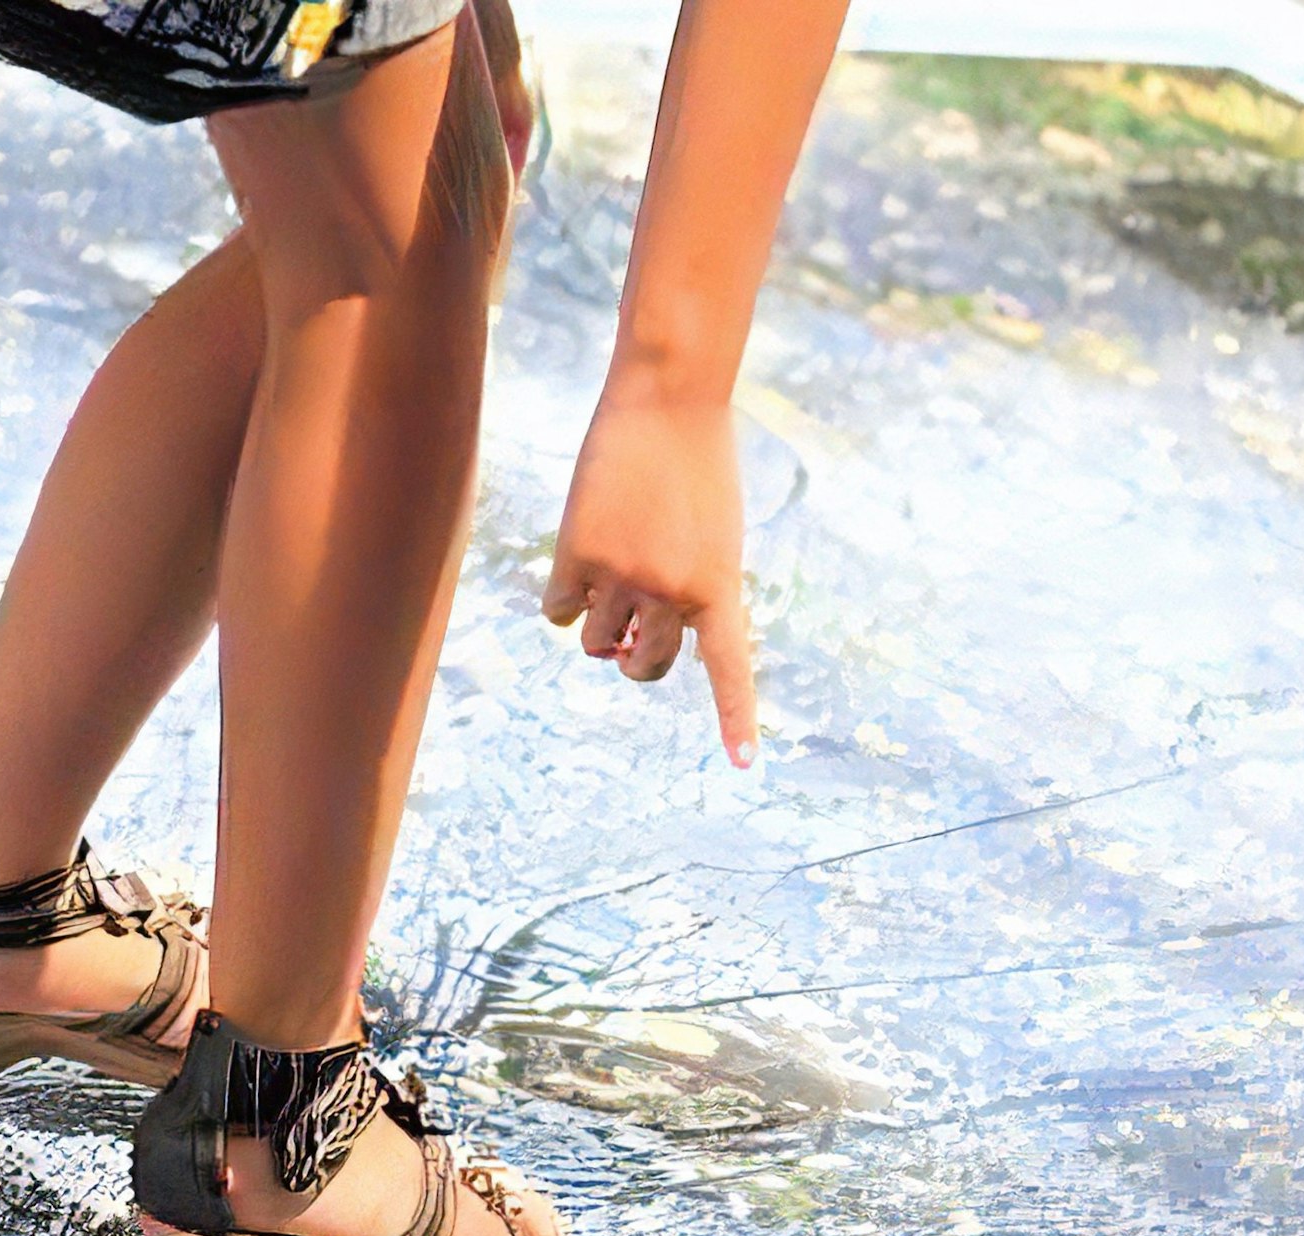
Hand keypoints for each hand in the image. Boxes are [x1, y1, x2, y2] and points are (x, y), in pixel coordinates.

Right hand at [541, 381, 759, 765]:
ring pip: (597, 642)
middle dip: (636, 656)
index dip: (736, 719)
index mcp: (719, 586)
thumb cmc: (693, 466)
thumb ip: (682, 594)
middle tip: (633, 627)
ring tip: (609, 571)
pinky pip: (559, 611)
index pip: (729, 668)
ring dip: (598, 623)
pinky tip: (579, 553)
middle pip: (646, 665)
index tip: (744, 767)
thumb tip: (611, 652)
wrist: (667, 399)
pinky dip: (564, 596)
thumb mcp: (710, 536)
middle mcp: (672, 590)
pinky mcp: (577, 556)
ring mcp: (624, 577)